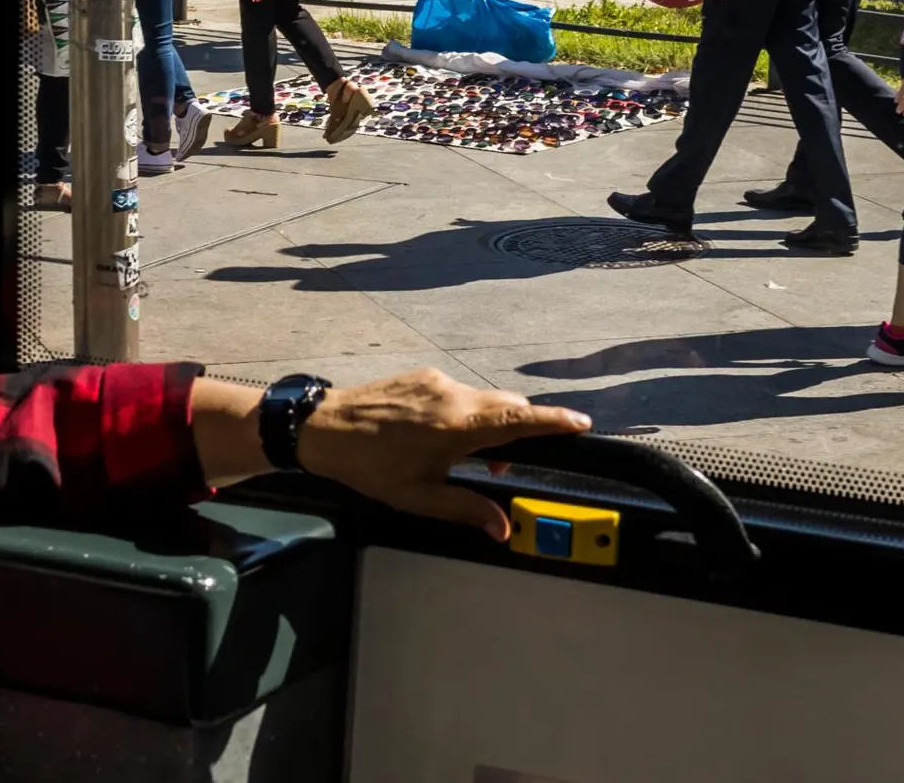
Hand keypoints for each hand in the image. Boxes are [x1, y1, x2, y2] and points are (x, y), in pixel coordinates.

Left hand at [297, 369, 591, 541]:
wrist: (322, 428)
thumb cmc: (369, 466)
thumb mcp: (418, 497)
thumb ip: (466, 509)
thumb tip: (503, 528)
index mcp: (457, 428)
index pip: (519, 420)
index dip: (554, 422)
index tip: (581, 424)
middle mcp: (453, 397)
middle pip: (509, 407)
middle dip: (520, 431)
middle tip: (503, 465)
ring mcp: (437, 381)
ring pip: (484, 399)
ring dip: (489, 424)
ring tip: (463, 456)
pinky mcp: (423, 375)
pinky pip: (459, 392)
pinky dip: (465, 412)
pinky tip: (437, 436)